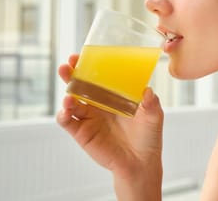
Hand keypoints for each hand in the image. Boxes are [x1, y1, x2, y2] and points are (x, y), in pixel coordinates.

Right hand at [56, 54, 163, 187]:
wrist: (141, 163)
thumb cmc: (148, 137)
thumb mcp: (154, 116)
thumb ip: (151, 102)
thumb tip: (147, 90)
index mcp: (114, 95)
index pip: (99, 75)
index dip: (91, 64)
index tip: (85, 54)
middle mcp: (99, 104)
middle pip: (80, 84)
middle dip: (72, 73)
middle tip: (68, 64)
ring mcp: (89, 117)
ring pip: (71, 100)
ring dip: (67, 92)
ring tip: (70, 90)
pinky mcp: (81, 133)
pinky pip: (67, 121)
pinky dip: (63, 113)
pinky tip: (67, 107)